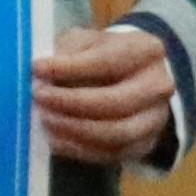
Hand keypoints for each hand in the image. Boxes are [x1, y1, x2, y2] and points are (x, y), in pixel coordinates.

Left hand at [34, 17, 177, 167]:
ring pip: (115, 134)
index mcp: (147, 50)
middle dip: (71, 103)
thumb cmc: (104, 55)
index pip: (107, 62)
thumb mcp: (88, 41)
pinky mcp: (144, 145)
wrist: (133, 79)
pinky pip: (111, 154)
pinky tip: (55, 138)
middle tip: (40, 98)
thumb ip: (68, 52)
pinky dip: (79, 149)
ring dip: (74, 129)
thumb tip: (42, 73)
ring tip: (45, 119)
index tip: (37, 69)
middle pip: (115, 102)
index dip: (70, 67)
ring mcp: (155, 119)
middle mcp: (159, 86)